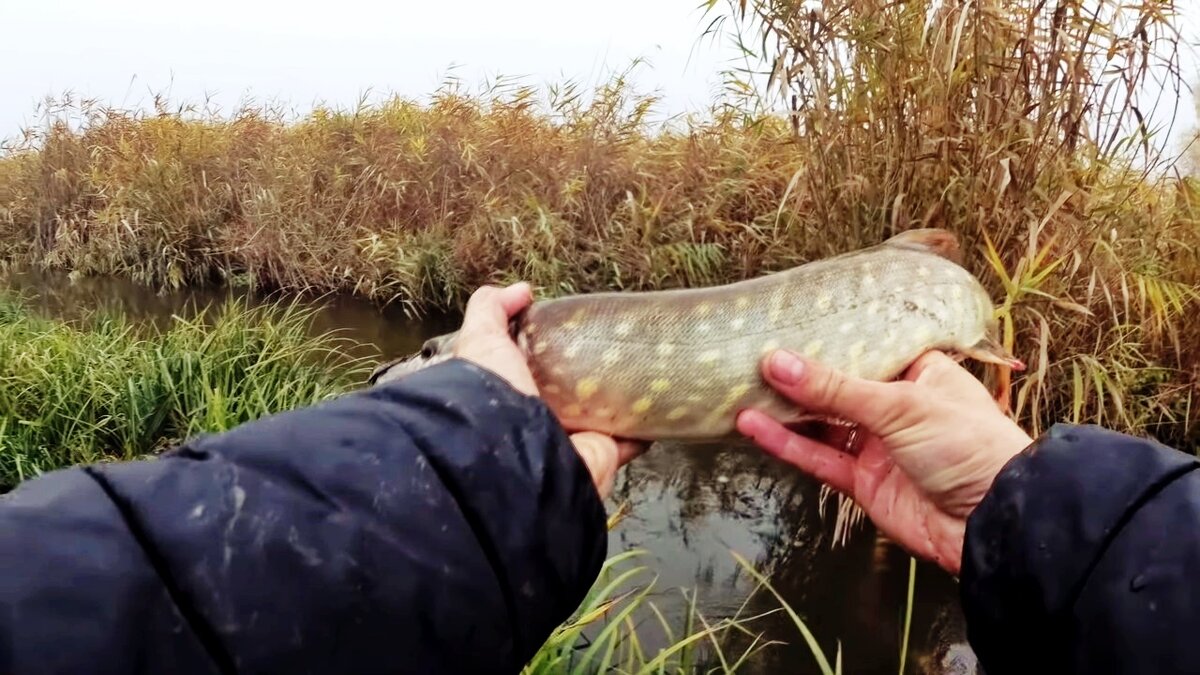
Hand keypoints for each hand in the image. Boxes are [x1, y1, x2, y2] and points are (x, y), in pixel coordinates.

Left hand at [453, 282, 645, 498]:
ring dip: (621, 399)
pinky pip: (630, 439)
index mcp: (513, 394)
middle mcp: (542, 419)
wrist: (518, 456)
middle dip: (590, 374)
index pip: (533, 369)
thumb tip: (523, 290)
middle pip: (573, 392)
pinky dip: (644, 428)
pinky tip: (656, 408)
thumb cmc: (493, 397)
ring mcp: (574, 440)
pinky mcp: (603, 454)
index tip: (571, 330)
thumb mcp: (481, 342)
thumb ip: (491, 311)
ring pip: (604, 416)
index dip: (548, 349)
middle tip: (615, 346)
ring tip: (642, 370)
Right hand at [735, 349, 1033, 575]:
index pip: (866, 348)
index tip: (785, 324)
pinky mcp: (864, 482)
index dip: (826, 338)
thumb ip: (833, 388)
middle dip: (796, 376)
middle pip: (837, 386)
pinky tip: (754, 427)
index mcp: (919, 372)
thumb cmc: (969, 446)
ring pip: (822, 424)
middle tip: (750, 357)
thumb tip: (776, 362)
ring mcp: (879, 446)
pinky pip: (819, 458)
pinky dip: (787, 444)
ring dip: (784, 411)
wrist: (992, 523)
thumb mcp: (900, 405)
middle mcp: (897, 406)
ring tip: (740, 391)